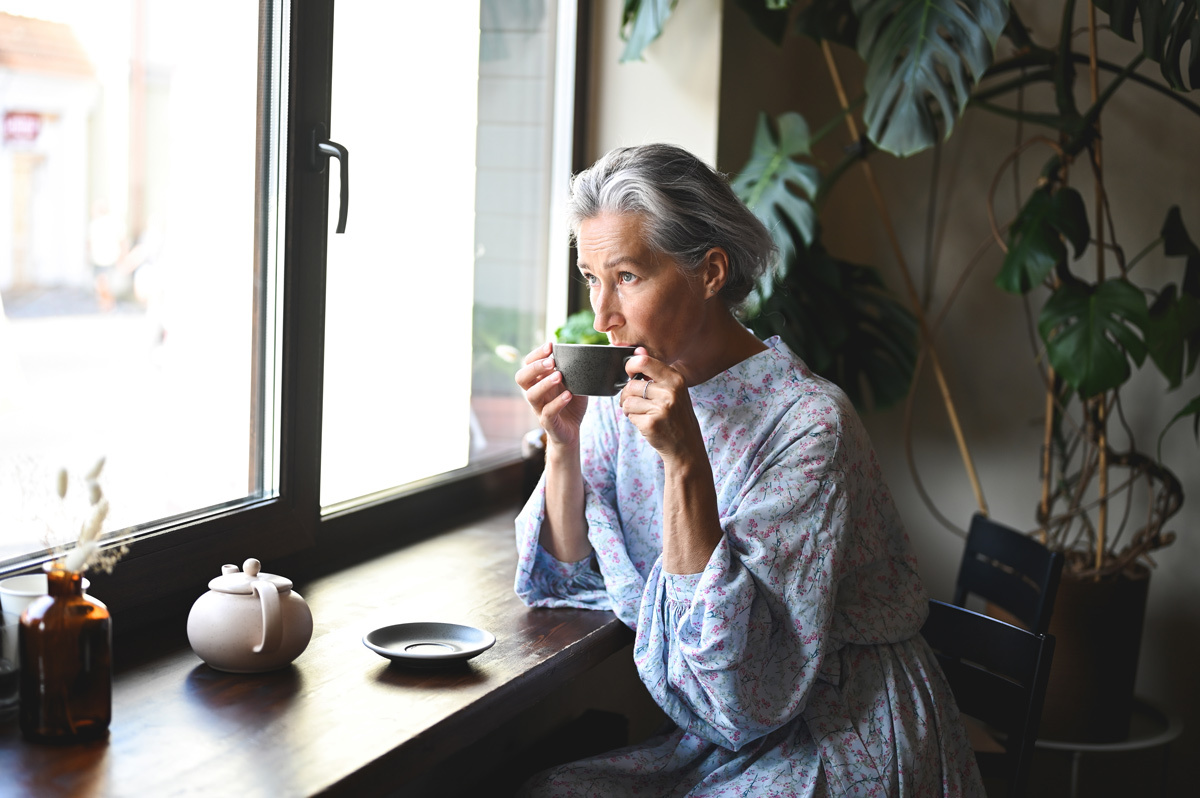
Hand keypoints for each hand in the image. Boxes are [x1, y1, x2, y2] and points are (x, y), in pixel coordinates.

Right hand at [515, 342, 588, 446]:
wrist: (572, 432)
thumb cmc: (571, 405)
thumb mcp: (574, 384)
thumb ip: (574, 371)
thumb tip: (584, 354)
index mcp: (539, 381)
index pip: (528, 364)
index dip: (536, 354)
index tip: (550, 345)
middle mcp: (535, 393)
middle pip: (522, 377)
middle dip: (535, 367)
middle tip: (552, 361)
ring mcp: (539, 408)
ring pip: (531, 395)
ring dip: (544, 383)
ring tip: (559, 376)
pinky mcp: (548, 422)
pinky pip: (547, 412)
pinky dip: (558, 402)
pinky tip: (568, 395)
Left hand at [619, 347, 705, 465]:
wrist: (687, 447)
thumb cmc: (676, 416)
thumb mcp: (672, 390)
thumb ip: (655, 371)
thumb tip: (638, 350)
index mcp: (676, 379)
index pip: (644, 361)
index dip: (630, 367)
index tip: (630, 374)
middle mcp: (671, 392)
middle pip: (631, 384)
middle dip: (627, 394)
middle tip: (635, 402)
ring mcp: (662, 408)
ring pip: (627, 400)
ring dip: (629, 409)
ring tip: (642, 414)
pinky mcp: (652, 424)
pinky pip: (629, 415)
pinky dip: (633, 420)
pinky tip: (646, 423)